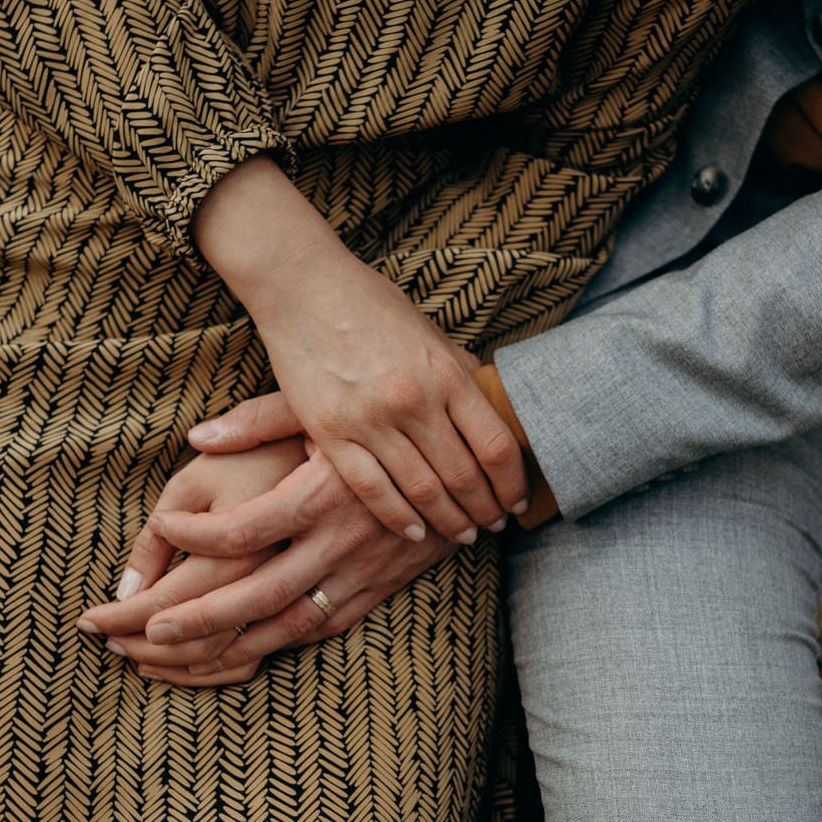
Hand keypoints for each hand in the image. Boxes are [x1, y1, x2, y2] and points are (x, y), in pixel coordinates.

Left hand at [79, 442, 457, 686]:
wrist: (479, 456)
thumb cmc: (391, 420)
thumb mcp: (327, 405)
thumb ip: (260, 418)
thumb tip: (197, 436)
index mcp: (321, 493)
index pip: (242, 530)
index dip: (194, 534)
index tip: (161, 524)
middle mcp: (340, 542)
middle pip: (256, 596)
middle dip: (196, 620)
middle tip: (142, 633)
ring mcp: (363, 572)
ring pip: (287, 626)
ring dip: (229, 647)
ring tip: (175, 657)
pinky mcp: (380, 588)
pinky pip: (323, 628)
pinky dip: (279, 644)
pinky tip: (240, 650)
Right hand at [192, 157, 528, 543]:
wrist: (303, 287)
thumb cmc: (372, 305)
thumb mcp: (431, 334)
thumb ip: (463, 374)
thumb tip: (497, 411)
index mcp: (447, 373)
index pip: (496, 447)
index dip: (513, 484)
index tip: (518, 501)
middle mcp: (414, 400)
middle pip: (464, 476)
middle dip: (486, 509)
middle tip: (494, 525)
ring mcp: (371, 420)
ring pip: (423, 491)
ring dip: (449, 521)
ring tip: (463, 533)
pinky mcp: (331, 433)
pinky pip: (373, 491)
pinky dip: (399, 519)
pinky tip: (416, 533)